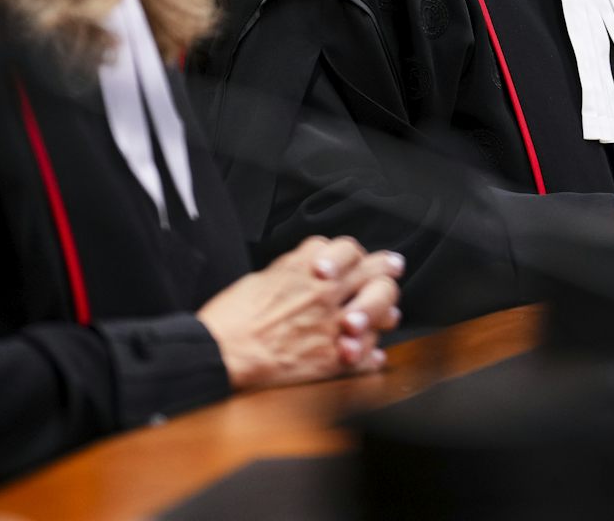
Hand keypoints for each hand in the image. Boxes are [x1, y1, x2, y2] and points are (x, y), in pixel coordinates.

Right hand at [197, 237, 403, 388]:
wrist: (220, 354)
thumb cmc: (233, 317)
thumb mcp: (265, 275)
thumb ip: (295, 265)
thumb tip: (314, 257)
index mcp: (309, 273)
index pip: (351, 252)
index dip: (364, 254)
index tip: (375, 258)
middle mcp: (327, 297)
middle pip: (377, 279)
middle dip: (388, 275)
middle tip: (392, 272)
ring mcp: (333, 329)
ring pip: (380, 317)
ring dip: (384, 316)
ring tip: (386, 317)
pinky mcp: (331, 361)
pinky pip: (368, 357)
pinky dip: (372, 356)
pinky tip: (371, 355)